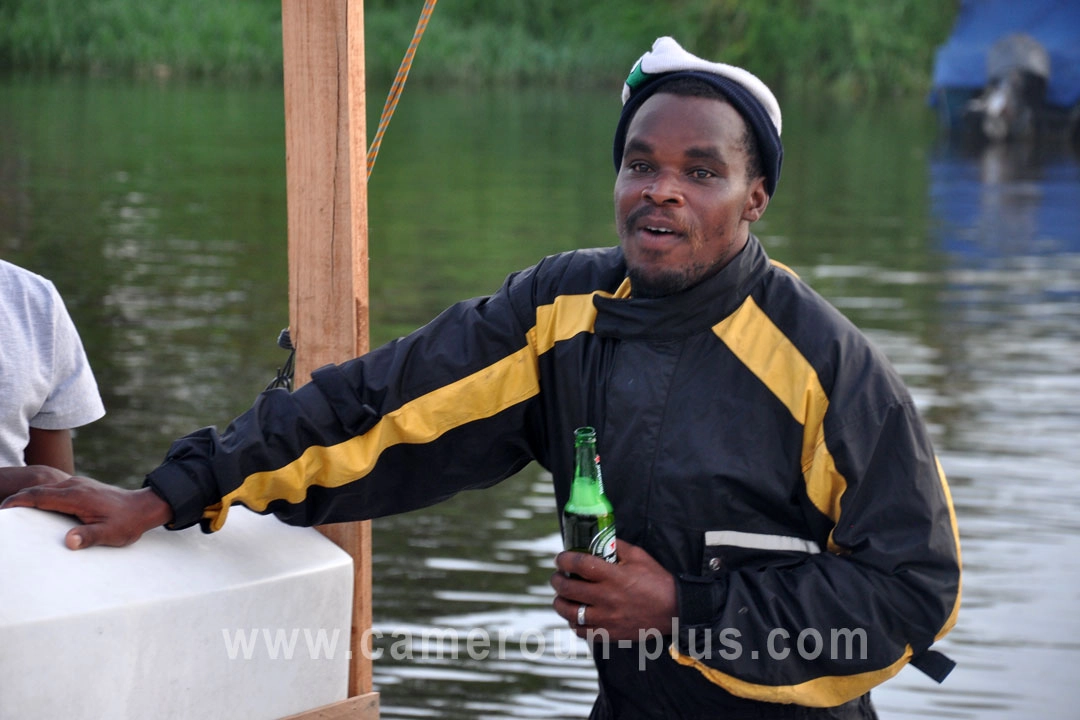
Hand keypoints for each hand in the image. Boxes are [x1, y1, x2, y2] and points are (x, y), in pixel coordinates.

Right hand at [0, 468, 173, 549]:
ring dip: (27, 497)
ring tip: (12, 512)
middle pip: (37, 489)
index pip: (38, 496)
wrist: (144, 507)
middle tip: (2, 514)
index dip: (17, 502)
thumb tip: (69, 542)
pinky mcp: (80, 487)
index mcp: (76, 496)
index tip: (1, 509)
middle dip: (16, 499)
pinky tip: (33, 509)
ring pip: (44, 488)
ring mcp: (77, 484)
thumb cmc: (127, 523)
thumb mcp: (110, 534)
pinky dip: (39, 496)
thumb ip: (89, 537)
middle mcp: (74, 486)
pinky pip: (53, 489)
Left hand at [550, 538, 676, 641]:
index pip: (580, 565)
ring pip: (570, 613)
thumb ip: (617, 546)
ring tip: (560, 597)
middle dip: (557, 580)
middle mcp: (607, 598)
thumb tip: (598, 539)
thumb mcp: (639, 556)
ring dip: (560, 603)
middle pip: (569, 589)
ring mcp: (607, 618)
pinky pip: (582, 631)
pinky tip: (575, 616)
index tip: (561, 558)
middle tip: (557, 576)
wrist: (674, 610)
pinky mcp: (610, 633)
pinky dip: (574, 623)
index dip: (565, 560)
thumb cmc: (657, 581)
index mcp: (614, 576)